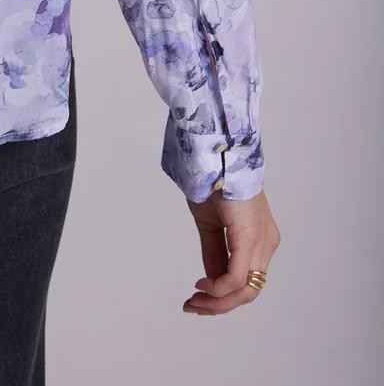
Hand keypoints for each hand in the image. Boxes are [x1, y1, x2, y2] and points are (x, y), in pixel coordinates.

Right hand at [182, 188, 279, 315]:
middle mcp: (267, 244)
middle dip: (218, 304)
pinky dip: (219, 287)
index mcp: (259, 239)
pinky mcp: (251, 238)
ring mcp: (262, 242)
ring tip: (194, 301)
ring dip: (217, 301)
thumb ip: (214, 252)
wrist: (215, 153)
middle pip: (248, 291)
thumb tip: (212, 280)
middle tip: (193, 306)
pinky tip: (202, 285)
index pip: (245, 280)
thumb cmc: (213, 180)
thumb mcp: (211, 224)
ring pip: (246, 290)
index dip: (221, 295)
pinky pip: (237, 276)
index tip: (196, 298)